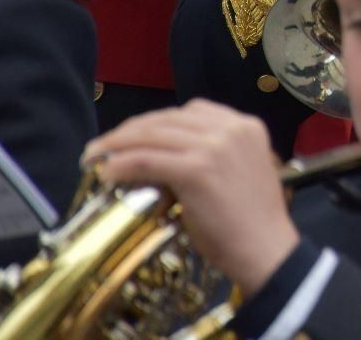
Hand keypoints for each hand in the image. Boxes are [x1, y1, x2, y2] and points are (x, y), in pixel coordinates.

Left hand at [85, 100, 298, 293]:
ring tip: (95, 156)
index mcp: (247, 126)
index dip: (157, 120)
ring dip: (117, 144)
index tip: (134, 134)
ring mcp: (215, 147)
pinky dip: (122, 165)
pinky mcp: (197, 169)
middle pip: (168, 119)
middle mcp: (232, 129)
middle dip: (131, 129)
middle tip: (104, 144)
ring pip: (153, 135)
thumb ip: (212, 155)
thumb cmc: (252, 221)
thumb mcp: (239, 172)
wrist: (265, 249)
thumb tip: (165, 158)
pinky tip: (107, 172)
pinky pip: (147, 160)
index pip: (193, 110)